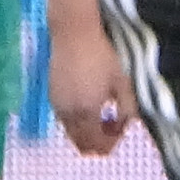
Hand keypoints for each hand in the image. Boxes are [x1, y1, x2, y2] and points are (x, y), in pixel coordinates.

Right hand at [48, 31, 130, 156]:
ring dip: (87, 132)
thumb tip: (127, 125)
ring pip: (71, 133)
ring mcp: (57, 106)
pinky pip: (65, 120)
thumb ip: (127, 108)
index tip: (122, 130)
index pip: (97, 144)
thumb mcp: (122, 83)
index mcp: (88, 112)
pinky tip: (89, 105)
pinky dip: (77, 122)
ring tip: (103, 114)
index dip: (111, 143)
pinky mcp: (51, 96)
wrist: (74, 35)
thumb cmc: (102, 56)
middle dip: (98, 142)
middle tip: (113, 127)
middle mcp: (69, 114)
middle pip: (81, 144)